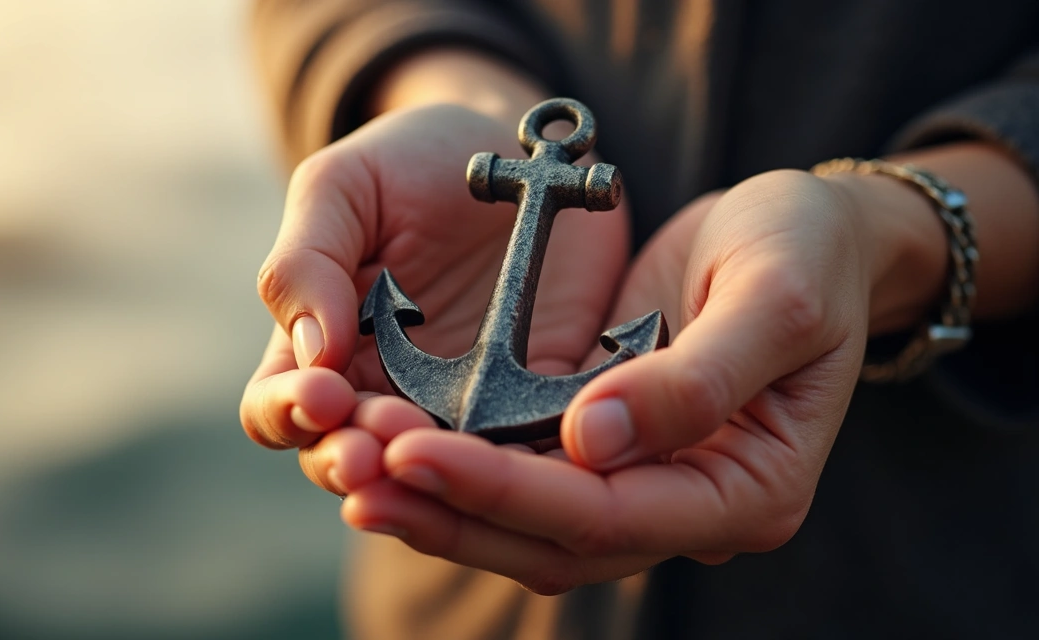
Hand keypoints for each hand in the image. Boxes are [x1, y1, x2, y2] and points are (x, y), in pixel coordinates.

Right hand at [239, 103, 630, 494]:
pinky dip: (518, 467)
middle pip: (348, 461)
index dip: (289, 413)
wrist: (517, 150)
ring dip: (429, 481)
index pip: (278, 408)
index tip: (323, 394)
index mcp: (319, 346)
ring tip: (439, 460)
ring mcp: (458, 406)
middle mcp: (381, 390)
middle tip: (379, 449)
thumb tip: (309, 354)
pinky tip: (522, 459)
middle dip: (357, 462)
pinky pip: (523, 453)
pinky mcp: (532, 403)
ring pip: (432, 478)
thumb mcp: (345, 185)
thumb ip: (308, 259)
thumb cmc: (411, 160)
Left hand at [341, 169, 906, 592]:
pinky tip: (393, 440)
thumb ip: (697, 379)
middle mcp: (692, 507)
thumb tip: (593, 442)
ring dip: (439, 501)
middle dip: (451, 510)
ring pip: (526, 525)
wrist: (811, 232)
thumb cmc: (808, 253)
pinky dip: (459, 466)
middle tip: (355, 473)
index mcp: (749, 492)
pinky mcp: (607, 451)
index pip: (609, 517)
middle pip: (554, 542)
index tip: (417, 452)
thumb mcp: (775, 298)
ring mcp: (647, 486)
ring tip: (351, 466)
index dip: (509, 492)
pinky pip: (523, 477)